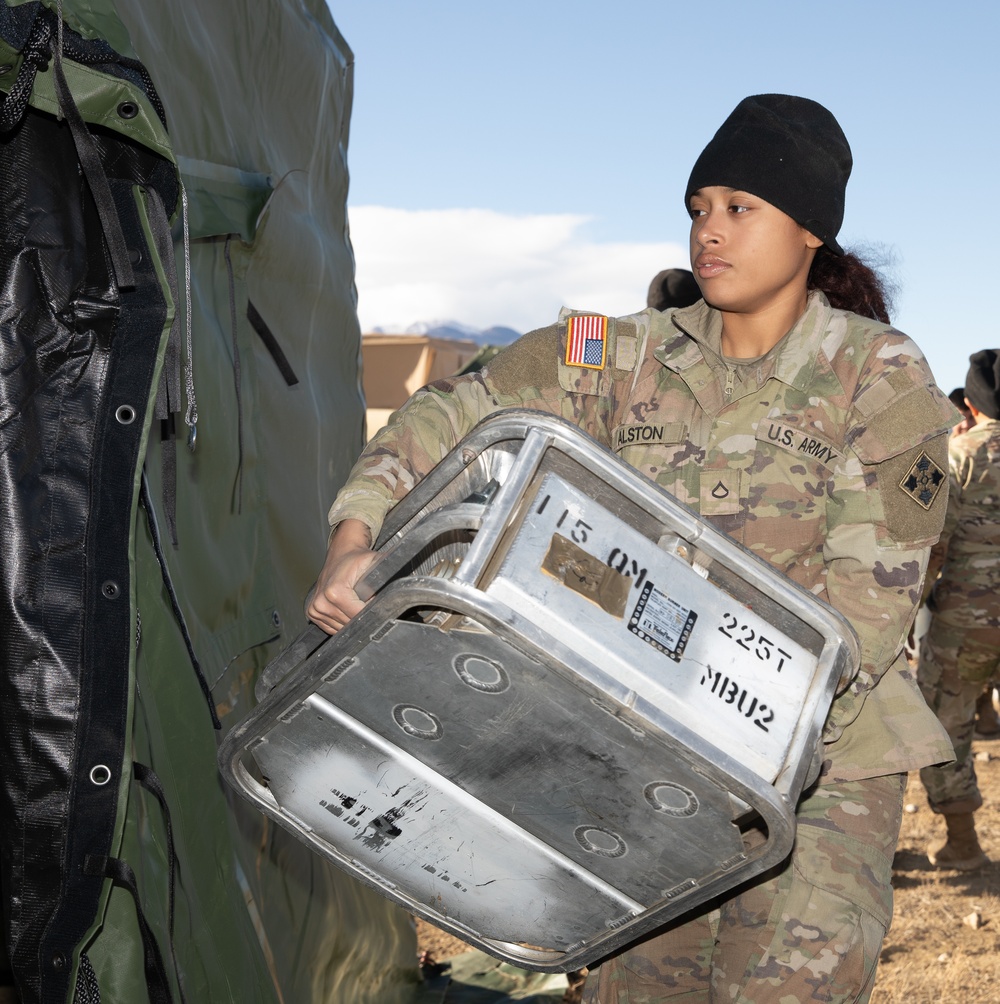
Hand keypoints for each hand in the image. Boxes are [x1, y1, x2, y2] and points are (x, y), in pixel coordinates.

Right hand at [306, 519, 377, 633]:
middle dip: (362, 614)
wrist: (341, 552)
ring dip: (351, 618)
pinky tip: (346, 607)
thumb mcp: (375, 562)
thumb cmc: (357, 559)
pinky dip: (342, 620)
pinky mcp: (313, 612)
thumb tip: (400, 586)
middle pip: (350, 623)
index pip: (358, 616)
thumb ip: (387, 574)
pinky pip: (332, 627)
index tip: (374, 600)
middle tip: (366, 599)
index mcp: (334, 592)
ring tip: (355, 601)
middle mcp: (321, 602)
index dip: (371, 610)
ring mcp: (315, 609)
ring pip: (341, 628)